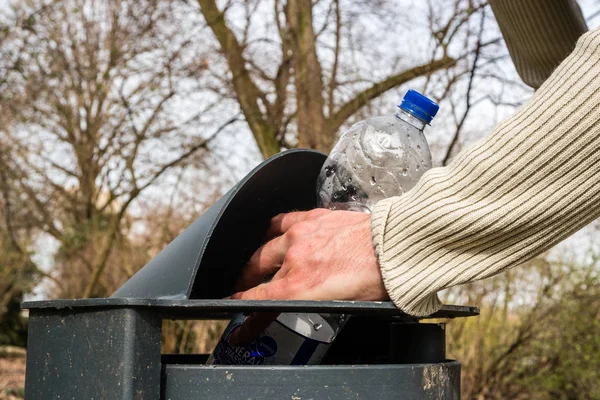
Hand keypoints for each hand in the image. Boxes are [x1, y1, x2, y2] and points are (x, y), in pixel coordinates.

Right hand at [228, 208, 387, 343]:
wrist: (396, 248)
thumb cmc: (378, 279)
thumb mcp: (341, 305)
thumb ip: (308, 304)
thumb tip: (295, 307)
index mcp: (300, 286)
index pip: (257, 301)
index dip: (244, 315)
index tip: (239, 324)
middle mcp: (294, 258)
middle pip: (255, 272)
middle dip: (245, 285)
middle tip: (244, 292)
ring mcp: (301, 234)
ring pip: (264, 247)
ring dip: (257, 259)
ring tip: (256, 266)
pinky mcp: (312, 218)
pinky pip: (281, 221)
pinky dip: (274, 232)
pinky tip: (274, 236)